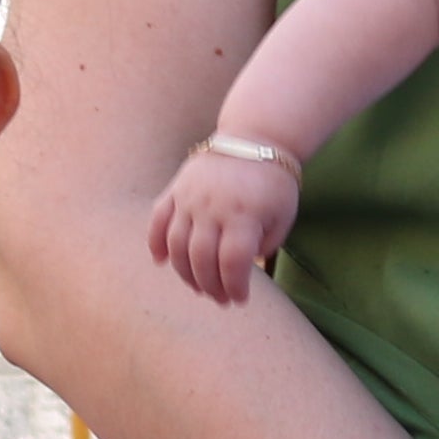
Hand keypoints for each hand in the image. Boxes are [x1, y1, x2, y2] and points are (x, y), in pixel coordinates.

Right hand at [149, 143, 302, 306]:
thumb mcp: (283, 218)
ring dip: (185, 273)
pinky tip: (161, 262)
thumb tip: (238, 268)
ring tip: (199, 286)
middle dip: (211, 286)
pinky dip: (155, 243)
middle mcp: (212, 207)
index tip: (240, 299)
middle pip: (202, 259)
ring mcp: (189, 198)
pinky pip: (158, 220)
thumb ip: (264, 246)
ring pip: (176, 246)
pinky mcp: (176, 189)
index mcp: (244, 215)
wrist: (254, 138)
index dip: (234, 287)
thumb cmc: (273, 184)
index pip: (232, 262)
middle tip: (220, 299)